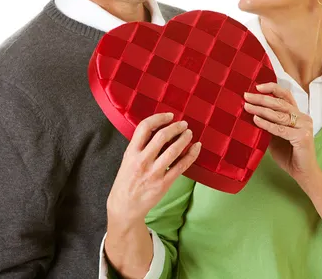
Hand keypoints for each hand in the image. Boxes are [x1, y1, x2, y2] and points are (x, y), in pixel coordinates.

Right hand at [106, 112, 200, 228]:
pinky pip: (181, 166)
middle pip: (162, 137)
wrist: (125, 206)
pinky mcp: (164, 183)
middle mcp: (142, 161)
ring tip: (189, 133)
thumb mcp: (127, 159)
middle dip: (175, 127)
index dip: (159, 118)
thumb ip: (140, 146)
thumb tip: (159, 129)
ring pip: (173, 150)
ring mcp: (154, 173)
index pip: (144, 127)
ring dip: (184, 139)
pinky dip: (191, 155)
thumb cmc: (127, 180)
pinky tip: (196, 148)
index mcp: (131, 152)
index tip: (169, 115)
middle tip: (183, 124)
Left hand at [244, 83, 319, 184]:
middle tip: (246, 96)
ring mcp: (304, 126)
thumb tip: (250, 113)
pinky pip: (280, 129)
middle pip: (280, 103)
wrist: (303, 174)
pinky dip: (267, 124)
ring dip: (261, 109)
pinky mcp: (303, 137)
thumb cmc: (289, 155)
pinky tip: (256, 120)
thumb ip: (268, 124)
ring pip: (279, 114)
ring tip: (247, 107)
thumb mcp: (275, 136)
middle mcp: (303, 118)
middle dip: (261, 98)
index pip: (286, 95)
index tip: (256, 86)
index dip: (272, 88)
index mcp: (297, 114)